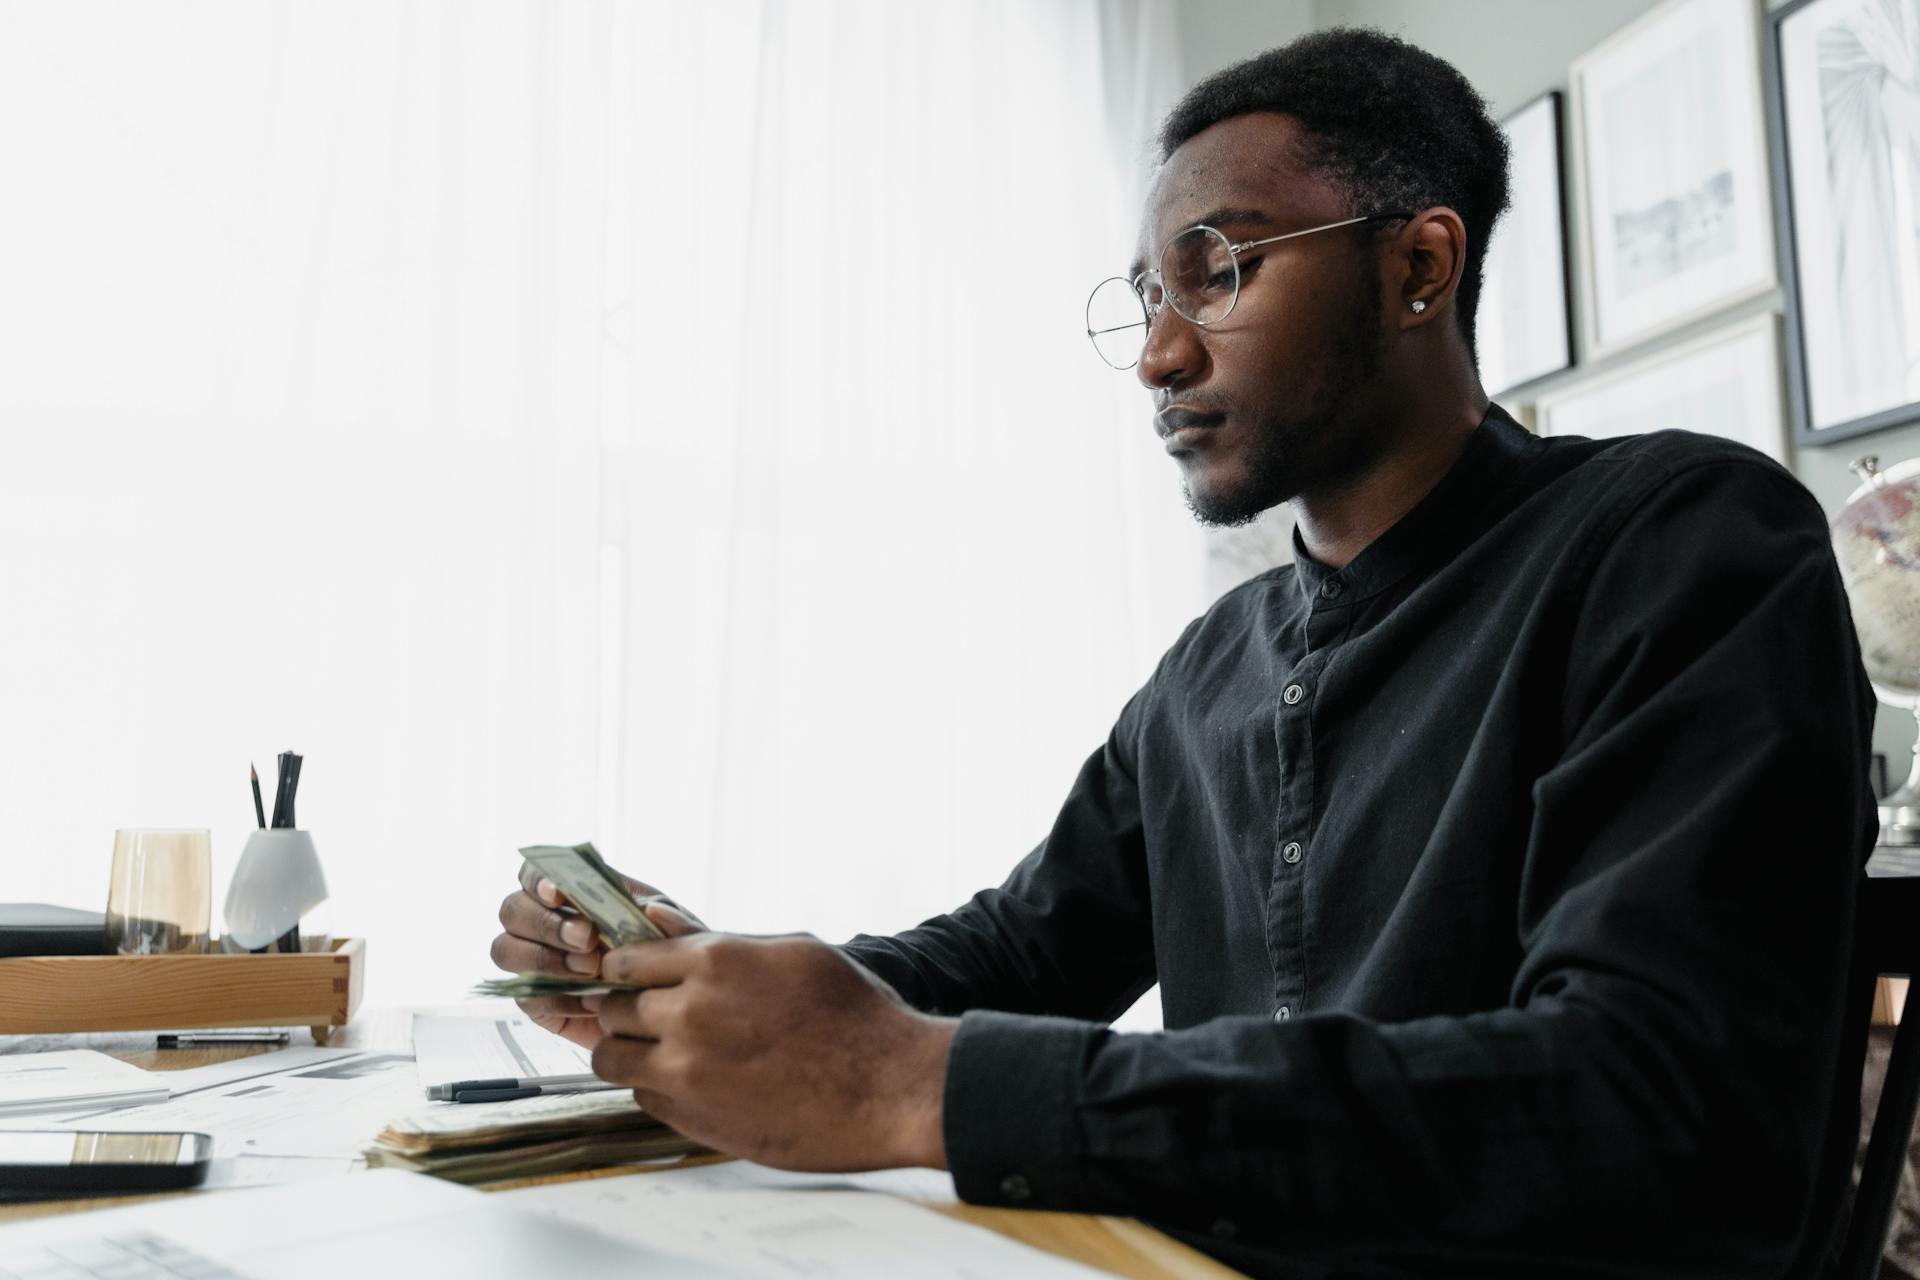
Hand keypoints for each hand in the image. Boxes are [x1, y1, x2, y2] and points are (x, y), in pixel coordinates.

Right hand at [490, 861, 695, 1049]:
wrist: (668, 1009)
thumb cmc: (666, 956)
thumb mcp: (677, 932)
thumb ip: (670, 918)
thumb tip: (653, 909)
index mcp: (572, 892)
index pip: (533, 873)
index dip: (538, 880)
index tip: (560, 894)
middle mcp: (544, 922)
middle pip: (512, 910)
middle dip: (548, 924)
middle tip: (588, 940)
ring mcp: (534, 960)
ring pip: (505, 950)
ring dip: (545, 959)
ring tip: (590, 971)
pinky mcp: (535, 999)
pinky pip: (525, 995)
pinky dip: (558, 997)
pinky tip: (592, 1001)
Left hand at [591, 903, 955, 1170]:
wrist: (889, 1087)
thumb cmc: (853, 1013)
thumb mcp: (793, 951)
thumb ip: (720, 938)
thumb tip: (656, 915)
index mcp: (713, 961)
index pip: (625, 960)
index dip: (626, 969)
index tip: (635, 978)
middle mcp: (689, 1014)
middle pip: (611, 1009)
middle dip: (626, 1010)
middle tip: (653, 1016)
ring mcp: (686, 1071)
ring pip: (612, 1058)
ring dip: (630, 1051)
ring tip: (664, 1051)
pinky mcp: (694, 1118)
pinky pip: (644, 1096)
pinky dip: (658, 1087)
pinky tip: (696, 1081)